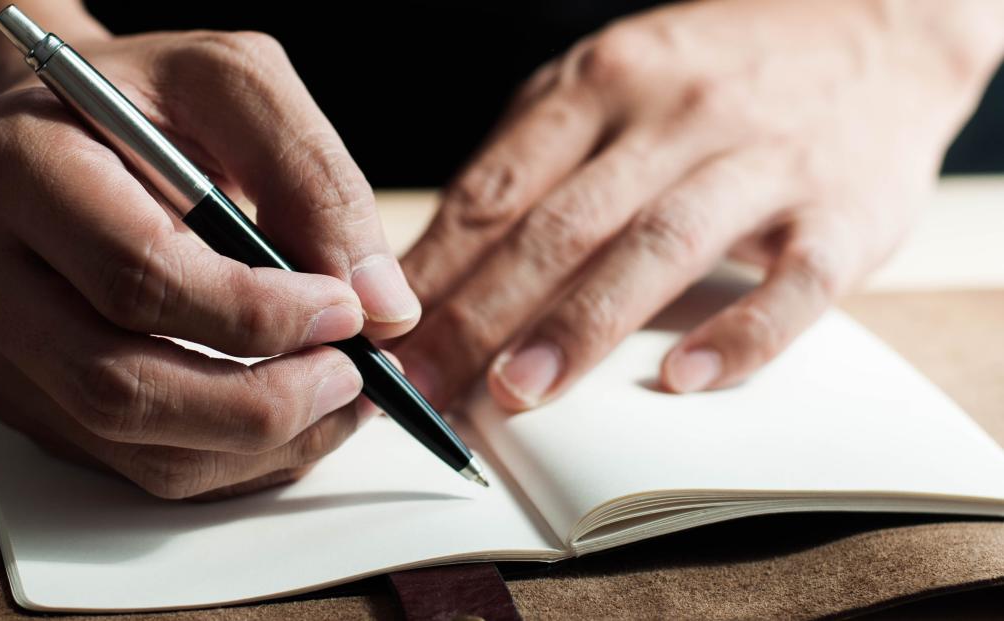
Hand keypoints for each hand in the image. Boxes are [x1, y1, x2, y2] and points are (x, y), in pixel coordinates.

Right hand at [0, 31, 421, 497]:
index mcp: (16, 169)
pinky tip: (287, 416)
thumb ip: (313, 176)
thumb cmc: (147, 101)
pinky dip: (228, 458)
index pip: (138, 276)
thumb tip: (382, 305)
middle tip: (353, 378)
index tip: (348, 313)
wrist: (60, 127)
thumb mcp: (234, 84)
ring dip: (255, 444)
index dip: (257, 315)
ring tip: (337, 399)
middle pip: (119, 387)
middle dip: (261, 402)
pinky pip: (132, 464)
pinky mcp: (25, 398)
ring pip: (129, 445)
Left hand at [396, 0, 1002, 409]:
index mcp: (599, 84)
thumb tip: (434, 269)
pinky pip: (790, 283)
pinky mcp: (844, 212)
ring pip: (655, 246)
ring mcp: (761, 161)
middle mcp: (674, 116)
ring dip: (579, 326)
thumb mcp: (609, 84)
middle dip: (479, 315)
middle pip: (557, 226)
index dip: (431, 273)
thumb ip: (530, 165)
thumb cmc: (714, 72)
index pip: (496, 189)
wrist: (874, 25)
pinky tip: (683, 382)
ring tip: (517, 393)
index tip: (384, 340)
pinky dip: (738, 336)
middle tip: (424, 391)